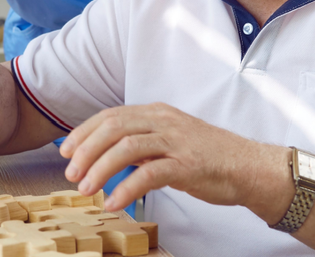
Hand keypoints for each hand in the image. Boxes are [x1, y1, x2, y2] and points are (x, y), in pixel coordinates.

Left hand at [59, 103, 269, 212]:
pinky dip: (126, 189)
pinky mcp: (187, 164)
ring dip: (100, 169)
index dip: (84, 132)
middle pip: (114, 127)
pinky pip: (149, 174)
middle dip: (86, 150)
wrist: (249, 167)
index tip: (66, 152)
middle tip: (71, 173)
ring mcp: (176, 141)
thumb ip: (142, 144)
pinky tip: (114, 202)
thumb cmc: (208, 157)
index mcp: (157, 113)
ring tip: (86, 189)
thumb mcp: (170, 142)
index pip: (111, 116)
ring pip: (127, 147)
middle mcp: (164, 121)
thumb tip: (108, 155)